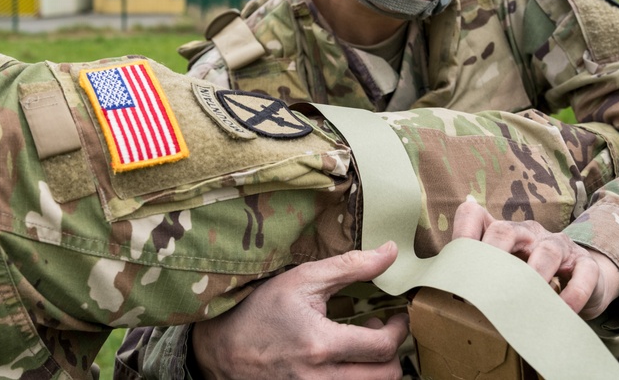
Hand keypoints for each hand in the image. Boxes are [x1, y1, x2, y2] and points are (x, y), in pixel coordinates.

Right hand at [192, 241, 407, 379]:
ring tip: (361, 346)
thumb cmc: (259, 309)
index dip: (399, 329)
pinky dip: (356, 378)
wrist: (220, 348)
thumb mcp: (302, 279)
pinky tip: (343, 361)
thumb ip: (350, 266)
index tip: (397, 316)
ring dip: (376, 369)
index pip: (383, 346)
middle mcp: (320, 379)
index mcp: (321, 345)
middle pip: (386, 376)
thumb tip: (391, 251)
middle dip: (391, 352)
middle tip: (381, 331)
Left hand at [452, 199, 618, 319]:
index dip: (463, 230)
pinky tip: (563, 309)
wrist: (584, 279)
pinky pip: (583, 274)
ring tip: (527, 299)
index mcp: (503, 232)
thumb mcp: (505, 266)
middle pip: (506, 231)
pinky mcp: (585, 264)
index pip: (476, 217)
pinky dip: (574, 293)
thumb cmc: (534, 272)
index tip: (455, 255)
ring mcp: (559, 246)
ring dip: (535, 274)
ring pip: (546, 250)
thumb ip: (477, 260)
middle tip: (484, 282)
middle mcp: (529, 233)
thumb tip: (447, 256)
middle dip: (493, 253)